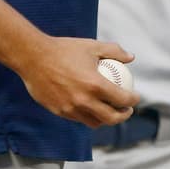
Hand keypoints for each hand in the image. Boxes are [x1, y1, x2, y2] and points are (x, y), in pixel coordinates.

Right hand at [19, 36, 139, 127]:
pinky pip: (78, 118)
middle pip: (111, 118)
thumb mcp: (92, 46)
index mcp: (95, 85)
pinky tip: (90, 107)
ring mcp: (71, 109)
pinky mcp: (59, 112)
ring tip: (109, 111)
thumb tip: (130, 57)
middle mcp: (84, 101)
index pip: (122, 99)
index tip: (135, 97)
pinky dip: (88, 115)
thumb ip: (114, 51)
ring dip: (105, 119)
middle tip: (126, 109)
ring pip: (94, 122)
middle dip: (123, 116)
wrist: (34, 57)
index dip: (133, 100)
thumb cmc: (64, 50)